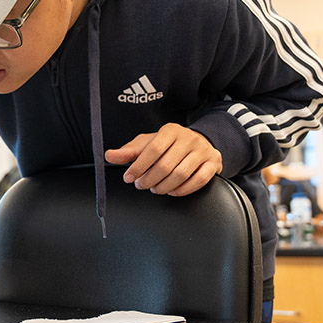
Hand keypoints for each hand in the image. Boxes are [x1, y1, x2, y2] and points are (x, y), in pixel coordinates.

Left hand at [105, 123, 221, 196]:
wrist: (199, 142)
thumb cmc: (169, 145)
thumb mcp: (148, 143)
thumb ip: (129, 151)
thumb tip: (108, 155)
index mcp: (170, 130)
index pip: (153, 149)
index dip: (139, 166)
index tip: (128, 177)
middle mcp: (188, 138)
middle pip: (166, 165)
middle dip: (150, 179)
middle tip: (141, 185)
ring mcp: (203, 151)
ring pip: (181, 175)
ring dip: (164, 186)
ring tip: (155, 189)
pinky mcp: (214, 163)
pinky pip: (198, 181)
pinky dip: (183, 190)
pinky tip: (172, 191)